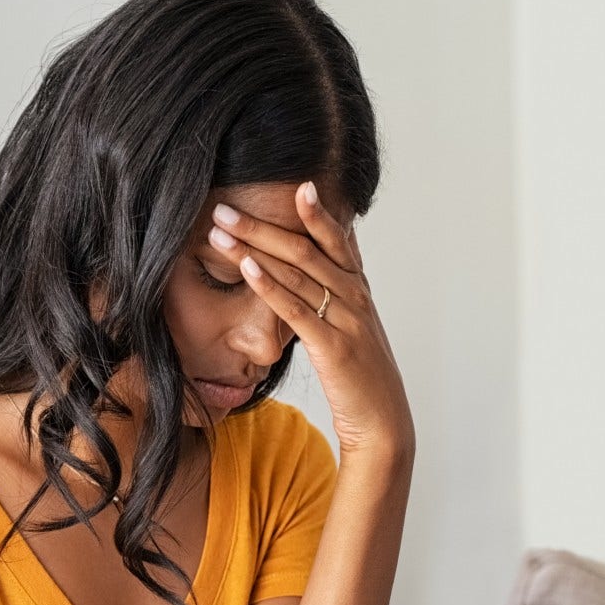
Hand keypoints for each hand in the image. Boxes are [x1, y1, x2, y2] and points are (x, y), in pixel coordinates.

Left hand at [207, 183, 413, 461]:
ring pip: (297, 273)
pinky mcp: (332, 346)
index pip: (338, 240)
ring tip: (221, 231)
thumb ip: (342, 293)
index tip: (296, 183)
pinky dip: (270, 286)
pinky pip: (295, 310)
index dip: (317, 212)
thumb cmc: (362, 376)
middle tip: (224, 208)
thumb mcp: (354, 328)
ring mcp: (345, 319)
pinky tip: (247, 269)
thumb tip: (334, 258)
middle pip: (306, 249)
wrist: (383, 421)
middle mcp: (355, 297)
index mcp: (359, 290)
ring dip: (254, 248)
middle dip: (262, 225)